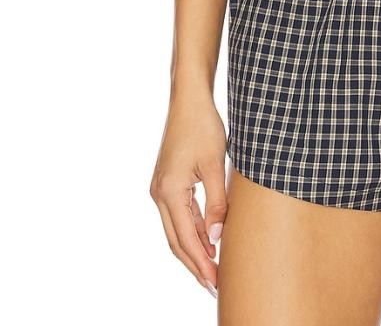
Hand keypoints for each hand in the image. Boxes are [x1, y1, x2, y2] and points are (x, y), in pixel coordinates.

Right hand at [149, 93, 228, 296]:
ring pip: (176, 231)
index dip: (201, 263)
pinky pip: (178, 216)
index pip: (186, 238)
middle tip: (214, 286)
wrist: (189, 100)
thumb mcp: (215, 164)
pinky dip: (191, 232)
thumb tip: (216, 239)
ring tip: (212, 270)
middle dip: (195, 265)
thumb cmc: (203, 126)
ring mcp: (160, 189)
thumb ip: (216, 203)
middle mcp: (159, 194)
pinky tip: (206, 242)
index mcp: (169, 191)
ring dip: (193, 250)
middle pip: (176, 241)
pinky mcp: (167, 183)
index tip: (216, 282)